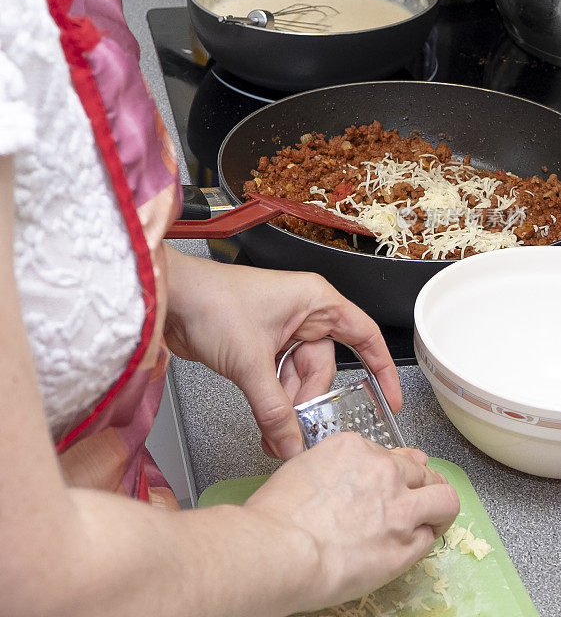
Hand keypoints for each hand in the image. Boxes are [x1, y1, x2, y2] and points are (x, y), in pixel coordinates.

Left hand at [164, 249, 400, 459]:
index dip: (382, 368)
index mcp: (315, 301)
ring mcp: (280, 331)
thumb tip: (293, 445)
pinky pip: (277, 381)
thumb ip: (274, 408)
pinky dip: (272, 403)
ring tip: (274, 436)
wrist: (168, 299)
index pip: (364, 335)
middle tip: (298, 433)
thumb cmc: (212, 303)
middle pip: (324, 369)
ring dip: (287, 409)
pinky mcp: (259, 346)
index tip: (390, 401)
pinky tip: (265, 426)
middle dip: (310, 403)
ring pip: (298, 379)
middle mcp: (303, 314)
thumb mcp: (250, 360)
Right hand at [244, 434, 459, 612]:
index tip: (392, 480)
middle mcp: (383, 471)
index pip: (389, 453)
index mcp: (354, 447)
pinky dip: (426, 539)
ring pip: (444, 500)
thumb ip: (335, 468)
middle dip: (423, 484)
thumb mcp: (303, 469)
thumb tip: (346, 481)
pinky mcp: (406, 544)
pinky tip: (416, 543)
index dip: (393, 469)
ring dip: (439, 508)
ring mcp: (399, 507)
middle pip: (422, 472)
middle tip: (419, 498)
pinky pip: (432, 537)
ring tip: (435, 518)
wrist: (282, 547)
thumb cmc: (278, 514)